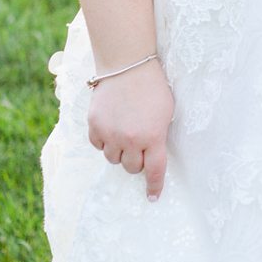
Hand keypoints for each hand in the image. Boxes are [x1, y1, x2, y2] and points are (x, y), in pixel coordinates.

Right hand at [86, 58, 174, 200]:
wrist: (128, 65)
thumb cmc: (153, 86)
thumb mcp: (166, 112)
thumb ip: (160, 134)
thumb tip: (154, 153)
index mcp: (153, 137)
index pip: (154, 171)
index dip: (154, 186)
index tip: (152, 197)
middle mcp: (130, 140)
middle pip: (131, 168)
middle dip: (136, 161)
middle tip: (139, 145)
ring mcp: (110, 134)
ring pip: (113, 159)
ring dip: (120, 152)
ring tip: (125, 133)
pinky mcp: (94, 126)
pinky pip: (98, 146)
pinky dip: (104, 141)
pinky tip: (111, 127)